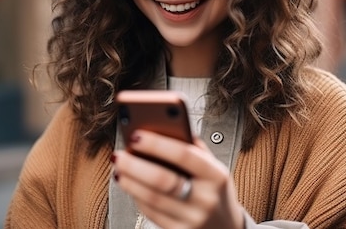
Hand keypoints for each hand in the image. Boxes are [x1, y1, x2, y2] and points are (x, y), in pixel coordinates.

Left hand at [112, 130, 244, 228]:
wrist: (227, 227)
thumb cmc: (214, 190)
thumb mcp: (214, 166)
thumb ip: (192, 147)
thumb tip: (163, 127)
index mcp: (216, 176)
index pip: (184, 155)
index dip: (157, 144)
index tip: (136, 135)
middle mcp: (206, 199)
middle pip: (162, 180)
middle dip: (135, 166)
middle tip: (119, 155)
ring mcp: (193, 219)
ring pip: (152, 199)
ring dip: (130, 182)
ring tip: (119, 169)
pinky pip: (151, 214)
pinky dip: (136, 197)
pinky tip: (131, 185)